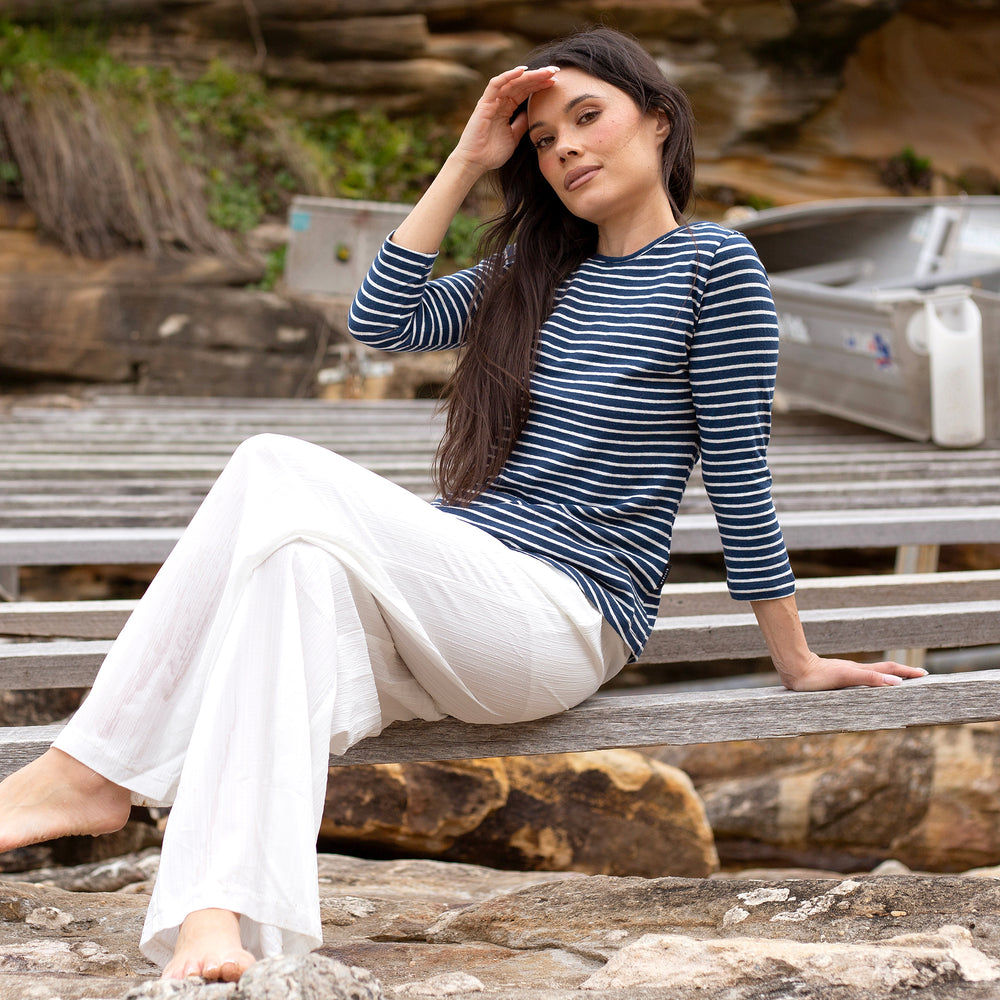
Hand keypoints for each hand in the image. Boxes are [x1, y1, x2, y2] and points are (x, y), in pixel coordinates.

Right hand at [450, 66, 559, 174]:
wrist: (475, 163)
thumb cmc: (492, 153)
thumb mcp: (514, 137)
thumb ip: (522, 124)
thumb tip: (532, 113)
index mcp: (507, 108)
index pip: (525, 91)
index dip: (540, 85)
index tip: (556, 82)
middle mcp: (499, 101)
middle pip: (521, 83)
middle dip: (538, 76)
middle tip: (555, 71)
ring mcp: (491, 101)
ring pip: (512, 81)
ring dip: (529, 74)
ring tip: (545, 71)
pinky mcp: (484, 103)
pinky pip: (495, 85)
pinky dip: (508, 76)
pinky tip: (522, 70)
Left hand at [776, 652, 927, 691]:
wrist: (795, 669)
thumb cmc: (818, 676)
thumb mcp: (846, 678)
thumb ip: (870, 679)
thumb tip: (896, 683)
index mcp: (861, 670)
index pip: (889, 670)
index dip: (906, 672)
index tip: (924, 674)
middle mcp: (856, 670)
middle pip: (884, 670)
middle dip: (902, 673)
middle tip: (919, 677)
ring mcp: (847, 673)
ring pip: (872, 674)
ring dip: (888, 677)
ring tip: (900, 682)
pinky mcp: (837, 678)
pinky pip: (860, 679)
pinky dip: (872, 681)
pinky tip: (868, 685)